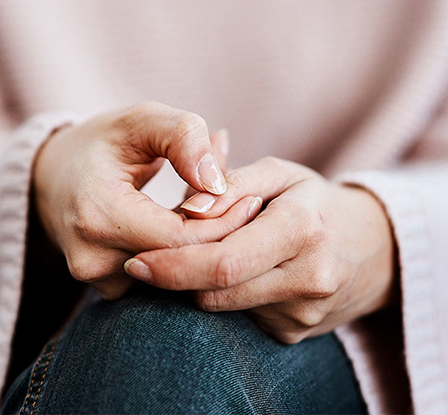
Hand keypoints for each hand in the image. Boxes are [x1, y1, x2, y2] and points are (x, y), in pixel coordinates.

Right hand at [33, 102, 261, 299]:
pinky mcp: (106, 287)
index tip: (251, 199)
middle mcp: (93, 258)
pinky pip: (159, 277)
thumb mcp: (142, 121)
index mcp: (98, 214)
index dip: (224, 222)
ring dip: (200, 244)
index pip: (182, 238)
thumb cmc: (101, 143)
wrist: (52, 177)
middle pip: (182, 261)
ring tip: (211, 208)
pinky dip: (180, 253)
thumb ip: (183, 139)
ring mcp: (97, 279)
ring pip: (174, 274)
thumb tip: (219, 184)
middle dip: (218, 234)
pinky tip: (186, 225)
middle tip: (244, 205)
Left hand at [124, 156, 397, 342]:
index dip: (172, 266)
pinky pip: (241, 317)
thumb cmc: (314, 201)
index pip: (223, 262)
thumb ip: (233, 183)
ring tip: (209, 254)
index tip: (136, 263)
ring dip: (202, 284)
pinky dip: (227, 295)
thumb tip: (188, 209)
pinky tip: (240, 272)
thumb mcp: (279, 174)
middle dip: (175, 279)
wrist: (370, 247)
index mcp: (302, 229)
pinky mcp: (295, 332)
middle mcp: (308, 278)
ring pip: (224, 306)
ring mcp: (303, 313)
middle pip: (217, 292)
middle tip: (145, 264)